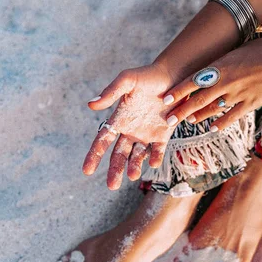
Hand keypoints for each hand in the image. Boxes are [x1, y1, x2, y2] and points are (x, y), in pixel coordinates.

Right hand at [83, 63, 176, 189]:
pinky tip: (153, 163)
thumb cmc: (148, 76)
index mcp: (119, 119)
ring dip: (133, 167)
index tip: (86, 171)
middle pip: (118, 155)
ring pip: (136, 157)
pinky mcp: (163, 135)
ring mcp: (146, 134)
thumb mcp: (127, 80)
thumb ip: (111, 92)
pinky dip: (155, 158)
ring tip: (132, 176)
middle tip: (111, 186)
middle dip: (114, 170)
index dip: (94, 156)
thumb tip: (91, 105)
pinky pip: (157, 151)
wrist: (174, 76)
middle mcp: (131, 130)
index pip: (102, 141)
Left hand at [162, 37, 261, 129]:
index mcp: (222, 66)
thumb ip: (222, 63)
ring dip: (199, 116)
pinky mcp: (251, 103)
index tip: (165, 98)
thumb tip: (208, 69)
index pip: (194, 80)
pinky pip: (232, 116)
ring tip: (188, 121)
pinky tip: (212, 128)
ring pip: (213, 109)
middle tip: (169, 119)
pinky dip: (221, 123)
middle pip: (199, 99)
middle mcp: (228, 82)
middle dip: (182, 110)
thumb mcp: (237, 51)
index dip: (179, 90)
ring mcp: (240, 94)